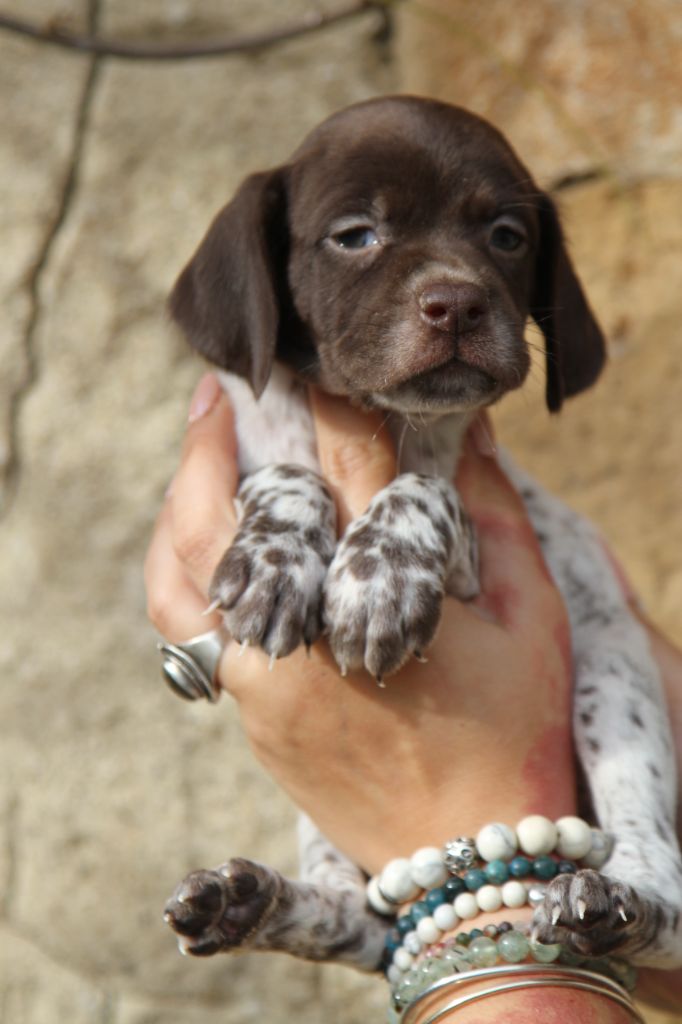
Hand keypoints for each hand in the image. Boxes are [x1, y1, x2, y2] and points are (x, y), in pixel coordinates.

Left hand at [145, 374, 574, 872]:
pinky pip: (187, 632)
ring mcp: (265, 680)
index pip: (350, 468)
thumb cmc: (515, 729)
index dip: (333, 408)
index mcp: (390, 593)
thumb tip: (467, 432)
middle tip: (215, 393)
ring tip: (190, 462)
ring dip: (179, 505)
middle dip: (217, 440)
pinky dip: (182, 574)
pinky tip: (198, 545)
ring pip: (184, 575)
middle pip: (240, 513)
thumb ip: (493, 510)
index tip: (318, 374)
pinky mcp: (249, 717)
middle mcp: (311, 632)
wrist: (471, 857)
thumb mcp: (532, 611)